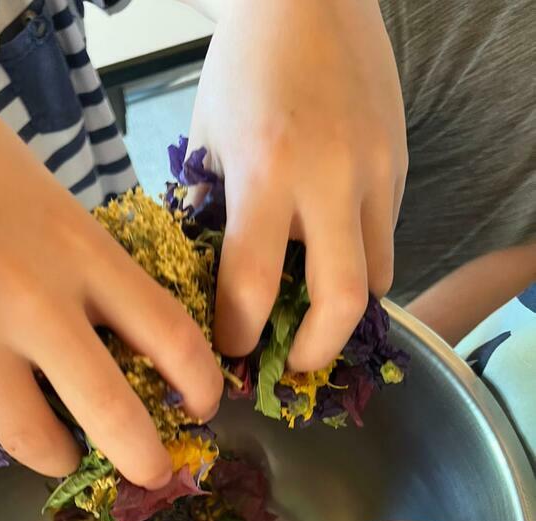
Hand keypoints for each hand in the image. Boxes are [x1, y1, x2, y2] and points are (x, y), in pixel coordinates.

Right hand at [0, 40, 221, 487]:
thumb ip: (89, 270)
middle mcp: (32, 301)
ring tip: (64, 452)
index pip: (171, 336)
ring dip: (59, 457)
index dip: (202, 385)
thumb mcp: (50, 200)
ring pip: (32, 438)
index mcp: (80, 249)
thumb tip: (122, 336)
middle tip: (152, 473)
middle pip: (113, 413)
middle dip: (145, 459)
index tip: (204, 404)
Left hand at [188, 0, 406, 368]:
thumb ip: (212, 211)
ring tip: (310, 310)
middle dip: (314, 351)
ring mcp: (376, 172)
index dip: (238, 334)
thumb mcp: (208, 138)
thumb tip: (213, 278)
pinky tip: (328, 250)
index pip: (252, 282)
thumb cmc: (247, 66)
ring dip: (343, 309)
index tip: (229, 351)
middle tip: (292, 364)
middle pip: (342, 302)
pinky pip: (386, 240)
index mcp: (266, 169)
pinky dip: (359, 262)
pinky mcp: (402, 165)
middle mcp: (330, 178)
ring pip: (376, 279)